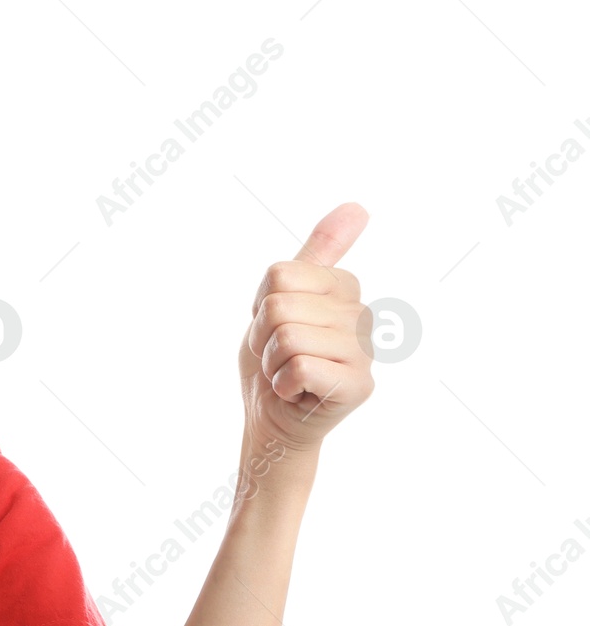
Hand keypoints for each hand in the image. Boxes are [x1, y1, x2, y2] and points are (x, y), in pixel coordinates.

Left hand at [239, 202, 374, 455]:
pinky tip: (296, 392)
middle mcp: (361, 315)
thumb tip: (357, 206)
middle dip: (264, 338)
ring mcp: (364, 351)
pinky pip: (300, 366)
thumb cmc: (274, 360)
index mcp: (343, 287)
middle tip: (279, 357)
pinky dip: (282, 384)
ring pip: (288, 336)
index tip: (273, 328)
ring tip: (288, 375)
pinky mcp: (359, 385)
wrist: (270, 419)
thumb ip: (315, 253)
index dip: (260, 306)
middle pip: (280, 306)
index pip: (280, 275)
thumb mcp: (282, 298)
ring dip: (272, 363)